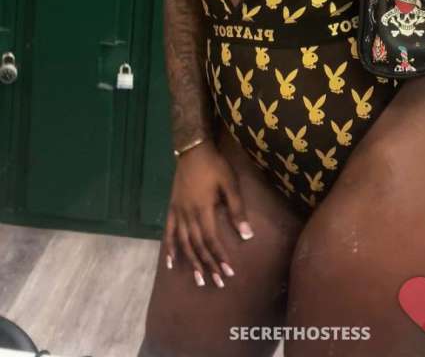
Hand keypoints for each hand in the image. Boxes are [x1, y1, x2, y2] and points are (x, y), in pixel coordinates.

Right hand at [164, 140, 253, 287]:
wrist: (193, 150)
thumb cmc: (215, 166)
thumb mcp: (230, 184)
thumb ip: (237, 210)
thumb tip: (247, 235)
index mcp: (203, 210)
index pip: (212, 240)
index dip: (220, 257)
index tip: (228, 272)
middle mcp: (188, 215)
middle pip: (198, 245)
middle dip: (208, 265)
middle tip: (217, 282)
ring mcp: (178, 212)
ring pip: (184, 243)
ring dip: (191, 262)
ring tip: (198, 279)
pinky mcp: (172, 208)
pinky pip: (168, 232)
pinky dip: (170, 248)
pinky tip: (170, 262)